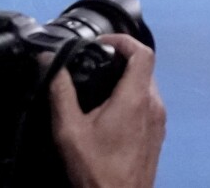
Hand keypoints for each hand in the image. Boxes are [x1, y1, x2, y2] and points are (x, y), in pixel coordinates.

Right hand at [49, 35, 165, 187]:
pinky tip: (109, 112)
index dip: (123, 40)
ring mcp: (159, 119)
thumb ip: (60, 92)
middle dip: (120, 60)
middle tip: (94, 64)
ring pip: (147, 86)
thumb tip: (51, 62)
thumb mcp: (69, 130)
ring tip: (98, 89)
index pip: (143, 52)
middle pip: (144, 67)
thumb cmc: (96, 169)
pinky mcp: (158, 132)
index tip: (101, 43)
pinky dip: (132, 98)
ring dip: (126, 80)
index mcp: (136, 98)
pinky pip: (148, 104)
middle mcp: (153, 104)